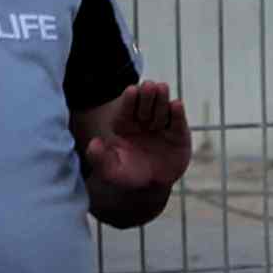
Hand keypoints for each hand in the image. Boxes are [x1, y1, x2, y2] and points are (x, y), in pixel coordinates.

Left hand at [78, 79, 192, 204]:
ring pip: (162, 108)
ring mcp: (162, 125)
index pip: (126, 107)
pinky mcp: (178, 133)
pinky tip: (176, 105)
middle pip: (145, 103)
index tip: (131, 91)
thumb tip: (93, 144)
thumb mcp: (109, 170)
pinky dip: (178, 113)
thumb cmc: (127, 175)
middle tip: (149, 86)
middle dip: (147, 94)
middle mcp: (143, 120)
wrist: (150, 186)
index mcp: (124, 123)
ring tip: (162, 88)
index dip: (129, 99)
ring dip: (162, 98)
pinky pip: (178, 122)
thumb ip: (99, 158)